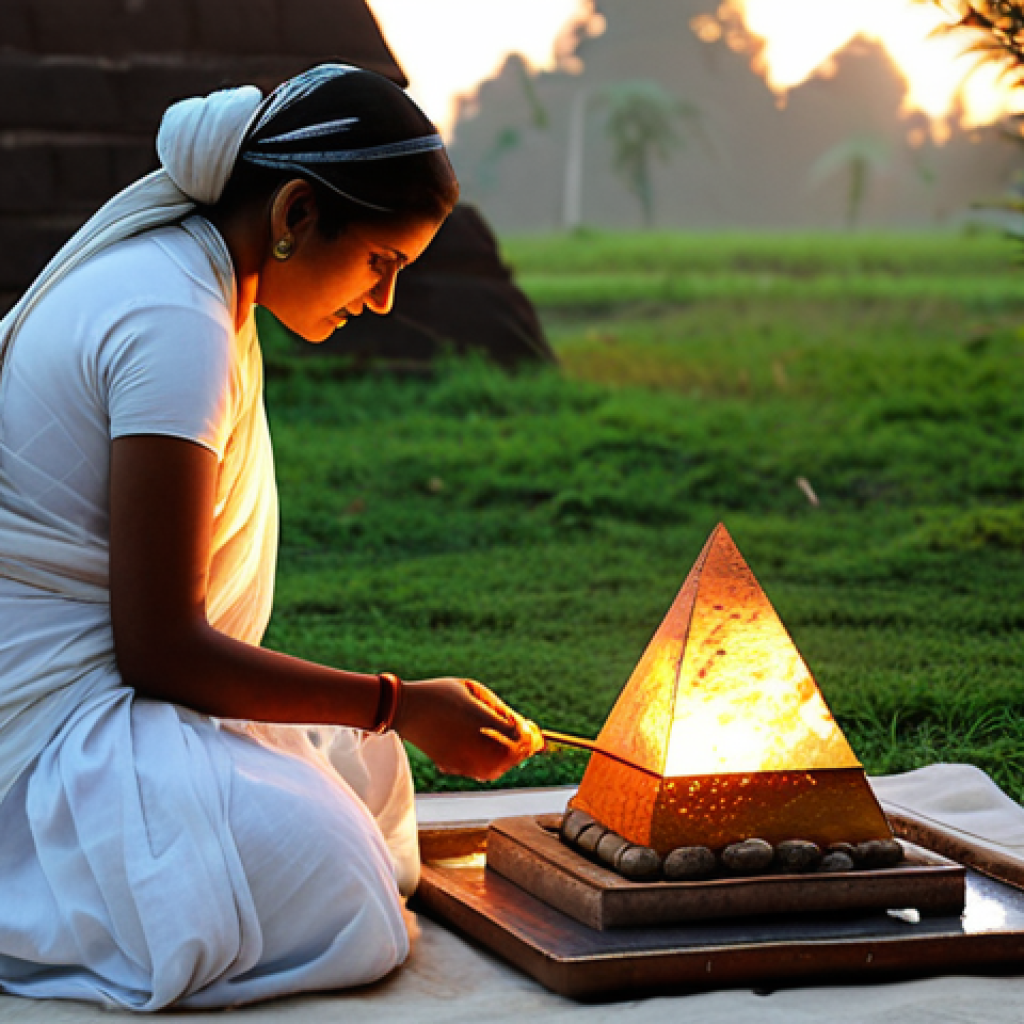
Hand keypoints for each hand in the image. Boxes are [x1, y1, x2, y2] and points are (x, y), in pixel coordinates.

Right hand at [395, 677, 543, 781]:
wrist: (406, 708)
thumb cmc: (442, 694)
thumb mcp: (477, 692)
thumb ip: (503, 711)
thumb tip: (526, 728)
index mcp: (487, 725)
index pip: (525, 739)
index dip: (533, 735)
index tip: (532, 727)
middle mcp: (478, 749)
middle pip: (516, 756)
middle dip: (521, 744)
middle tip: (518, 729)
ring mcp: (466, 763)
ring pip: (500, 767)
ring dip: (505, 754)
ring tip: (496, 734)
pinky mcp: (455, 769)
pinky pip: (482, 770)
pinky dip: (487, 759)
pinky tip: (479, 743)